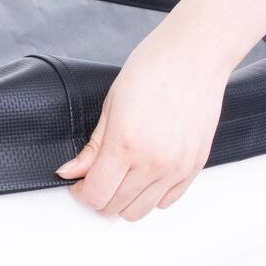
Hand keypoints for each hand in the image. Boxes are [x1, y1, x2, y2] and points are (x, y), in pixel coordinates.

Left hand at [55, 25, 229, 220]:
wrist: (195, 55)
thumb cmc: (154, 69)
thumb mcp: (110, 105)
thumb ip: (92, 147)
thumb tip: (71, 172)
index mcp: (125, 144)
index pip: (95, 194)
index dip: (81, 192)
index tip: (79, 183)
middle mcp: (153, 162)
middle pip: (115, 207)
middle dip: (99, 197)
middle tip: (97, 178)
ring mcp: (176, 168)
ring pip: (140, 211)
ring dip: (124, 201)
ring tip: (121, 179)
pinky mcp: (194, 166)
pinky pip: (167, 201)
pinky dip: (152, 197)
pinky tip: (144, 177)